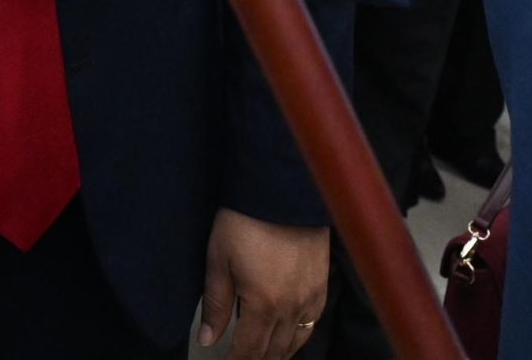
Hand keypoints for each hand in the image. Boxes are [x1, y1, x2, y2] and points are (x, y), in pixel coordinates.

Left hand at [198, 210, 328, 359]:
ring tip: (263, 356)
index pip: (249, 351)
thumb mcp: (219, 260)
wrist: (281, 189)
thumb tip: (209, 339)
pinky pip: (313, 322)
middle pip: (274, 351)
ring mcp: (310, 297)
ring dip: (278, 353)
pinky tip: (291, 334)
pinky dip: (300, 335)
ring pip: (296, 341)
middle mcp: (291, 307)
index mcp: (263, 305)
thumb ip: (216, 305)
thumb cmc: (245, 221)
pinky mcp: (322, 283)